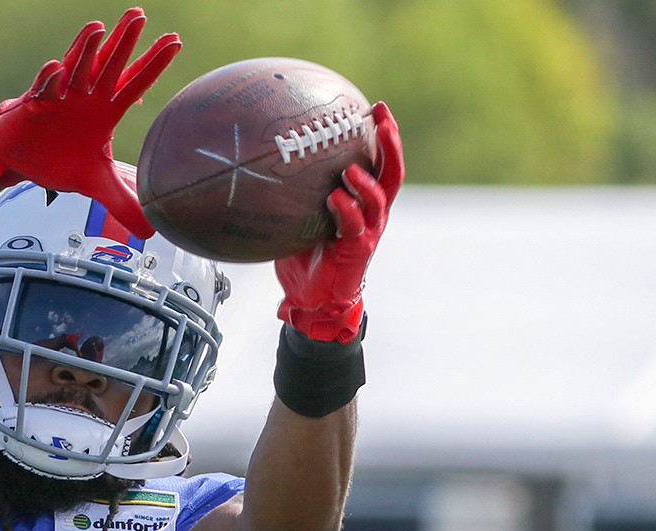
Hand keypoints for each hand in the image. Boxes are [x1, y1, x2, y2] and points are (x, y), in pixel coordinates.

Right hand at [0, 7, 179, 238]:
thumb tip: (152, 231)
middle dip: (125, 42)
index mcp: (105, 111)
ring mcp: (62, 97)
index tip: (175, 41)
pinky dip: (50, 80)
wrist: (22, 163)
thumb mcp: (96, 185)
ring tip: (101, 29)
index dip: (153, 64)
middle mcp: (87, 98)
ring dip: (88, 50)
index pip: (135, 84)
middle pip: (110, 66)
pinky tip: (56, 68)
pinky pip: (44, 89)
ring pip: (77, 68)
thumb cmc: (59, 161)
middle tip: (141, 17)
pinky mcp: (36, 104)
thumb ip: (123, 203)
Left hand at [276, 101, 403, 342]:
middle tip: (381, 120)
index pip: (382, 161)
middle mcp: (373, 213)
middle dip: (390, 145)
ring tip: (350, 168)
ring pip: (376, 199)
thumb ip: (295, 190)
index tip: (376, 107)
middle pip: (391, 173)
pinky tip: (334, 198)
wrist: (312, 297)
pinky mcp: (357, 250)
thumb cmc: (306, 253)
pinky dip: (346, 210)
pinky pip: (354, 226)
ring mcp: (368, 231)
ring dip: (365, 181)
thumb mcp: (301, 215)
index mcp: (365, 201)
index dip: (384, 135)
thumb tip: (264, 159)